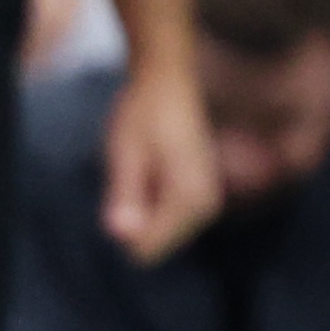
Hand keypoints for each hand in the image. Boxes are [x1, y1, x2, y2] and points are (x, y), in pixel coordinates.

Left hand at [100, 62, 218, 266]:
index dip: (123, 224)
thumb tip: (122, 236)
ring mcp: (206, 203)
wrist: (168, 80)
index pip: (146, 250)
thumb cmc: (143, 113)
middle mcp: (207, 207)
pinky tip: (152, 166)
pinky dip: (149, 200)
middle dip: (133, 217)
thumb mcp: (125, 154)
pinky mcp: (200, 197)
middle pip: (153, 245)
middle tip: (134, 170)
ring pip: (158, 235)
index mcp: (192, 200)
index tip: (124, 184)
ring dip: (141, 207)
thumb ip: (126, 198)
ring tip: (144, 165)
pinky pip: (164, 220)